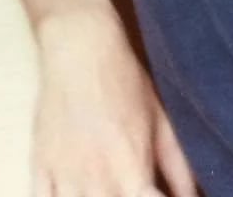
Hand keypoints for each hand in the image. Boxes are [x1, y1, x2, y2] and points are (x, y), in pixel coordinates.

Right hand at [31, 10, 197, 196]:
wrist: (80, 50)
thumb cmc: (125, 81)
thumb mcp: (161, 119)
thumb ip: (179, 165)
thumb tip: (193, 196)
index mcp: (131, 166)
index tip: (162, 196)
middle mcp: (97, 179)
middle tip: (135, 187)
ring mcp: (64, 177)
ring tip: (112, 188)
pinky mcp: (39, 169)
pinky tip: (79, 192)